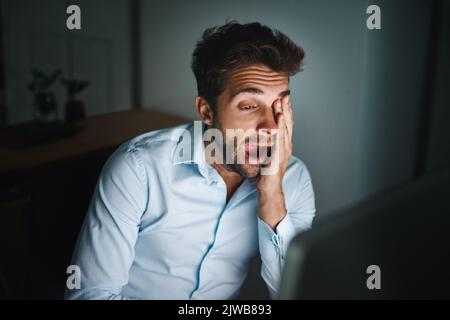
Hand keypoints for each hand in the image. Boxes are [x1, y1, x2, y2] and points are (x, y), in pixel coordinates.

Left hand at [256, 95, 293, 229]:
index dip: (284, 112)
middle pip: (288, 124)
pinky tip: (279, 118)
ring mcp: (284, 153)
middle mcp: (286, 148)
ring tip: (281, 101)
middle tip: (284, 94)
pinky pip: (279, 139)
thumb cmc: (264, 176)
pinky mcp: (278, 158)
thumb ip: (261, 147)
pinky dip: (280, 127)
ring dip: (284, 114)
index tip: (282, 98)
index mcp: (283, 147)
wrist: (268, 192)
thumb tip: (254, 136)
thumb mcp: (262, 157)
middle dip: (286, 109)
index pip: (285, 126)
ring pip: (285, 129)